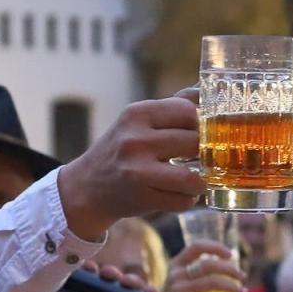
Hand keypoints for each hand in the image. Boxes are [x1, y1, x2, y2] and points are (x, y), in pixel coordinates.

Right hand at [57, 92, 202, 239]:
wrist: (87, 187)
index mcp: (136, 114)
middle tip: (195, 158)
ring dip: (198, 182)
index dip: (198, 124)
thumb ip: (172, 106)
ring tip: (192, 180)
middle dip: (201, 153)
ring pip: (192, 177)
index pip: (187, 111)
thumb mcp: (138, 121)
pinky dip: (187, 199)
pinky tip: (177, 193)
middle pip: (194, 143)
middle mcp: (135, 140)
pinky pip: (184, 200)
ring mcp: (137, 171)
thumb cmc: (122, 150)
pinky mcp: (141, 197)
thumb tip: (205, 91)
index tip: (194, 133)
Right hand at [164, 242, 245, 291]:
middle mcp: (174, 275)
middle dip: (230, 269)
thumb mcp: (191, 290)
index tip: (230, 255)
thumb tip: (234, 270)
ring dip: (232, 286)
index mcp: (175, 265)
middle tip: (242, 276)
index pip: (196, 247)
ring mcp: (176, 289)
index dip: (215, 247)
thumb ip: (207, 278)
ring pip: (212, 282)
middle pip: (208, 264)